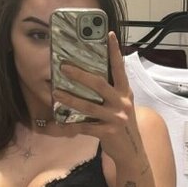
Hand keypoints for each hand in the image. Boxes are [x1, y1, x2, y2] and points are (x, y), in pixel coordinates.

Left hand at [54, 33, 146, 167]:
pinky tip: (60, 122)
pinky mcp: (108, 132)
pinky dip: (72, 124)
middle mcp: (122, 102)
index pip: (120, 68)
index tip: (108, 34)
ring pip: (89, 105)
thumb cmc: (122, 125)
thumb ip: (112, 92)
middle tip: (64, 66)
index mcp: (125, 92)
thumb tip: (90, 77)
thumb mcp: (122, 105)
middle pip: (100, 84)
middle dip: (80, 74)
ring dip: (70, 98)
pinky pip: (86, 126)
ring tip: (55, 92)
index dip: (114, 51)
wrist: (132, 152)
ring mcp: (116, 118)